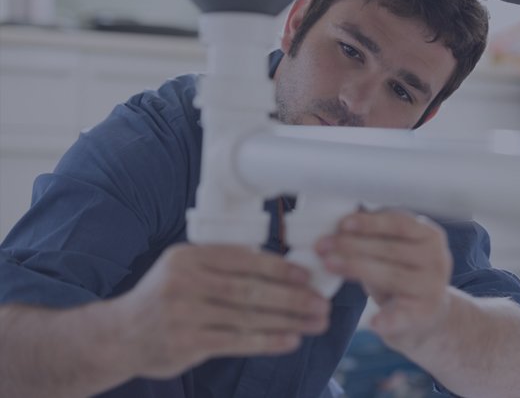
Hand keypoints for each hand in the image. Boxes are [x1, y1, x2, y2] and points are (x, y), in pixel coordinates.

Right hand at [111, 243, 330, 378]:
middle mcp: (184, 281)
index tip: (308, 275)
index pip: (243, 259)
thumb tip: (281, 267)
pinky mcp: (185, 343)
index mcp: (188, 256)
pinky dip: (268, 341)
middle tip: (321, 303)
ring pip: (248, 316)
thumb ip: (223, 265)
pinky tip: (291, 340)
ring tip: (315, 323)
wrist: (118, 336)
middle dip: (292, 297)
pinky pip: (236, 341)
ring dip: (288, 320)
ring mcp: (183, 313)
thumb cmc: (165, 299)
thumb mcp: (184, 269)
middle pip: (250, 289)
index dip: (280, 268)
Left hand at [314, 210, 452, 348]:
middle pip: (391, 249)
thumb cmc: (402, 273)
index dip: (370, 222)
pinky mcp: (423, 315)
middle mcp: (437, 260)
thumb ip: (375, 235)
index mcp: (430, 236)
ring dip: (356, 268)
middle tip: (322, 245)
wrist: (427, 315)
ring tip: (329, 264)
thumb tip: (338, 223)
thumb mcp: (395, 249)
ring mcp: (432, 289)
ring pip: (391, 276)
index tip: (343, 223)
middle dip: (352, 245)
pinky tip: (374, 322)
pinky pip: (403, 316)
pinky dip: (388, 319)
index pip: (399, 223)